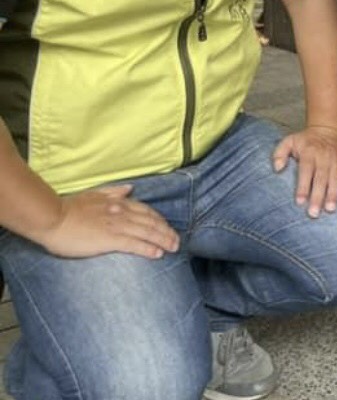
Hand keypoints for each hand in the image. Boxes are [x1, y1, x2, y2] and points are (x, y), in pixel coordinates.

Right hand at [36, 185, 179, 259]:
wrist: (52, 217)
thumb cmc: (69, 208)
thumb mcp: (94, 194)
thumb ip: (113, 192)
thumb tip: (129, 189)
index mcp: (119, 203)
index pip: (146, 211)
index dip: (160, 220)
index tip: (168, 227)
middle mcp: (122, 213)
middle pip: (151, 222)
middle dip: (167, 232)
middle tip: (177, 241)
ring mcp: (117, 226)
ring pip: (147, 233)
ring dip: (163, 240)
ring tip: (173, 248)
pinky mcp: (109, 239)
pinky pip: (134, 244)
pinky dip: (148, 248)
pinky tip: (157, 254)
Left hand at [273, 126, 336, 217]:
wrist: (328, 127)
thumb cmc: (306, 140)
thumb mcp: (289, 141)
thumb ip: (279, 154)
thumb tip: (277, 168)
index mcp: (308, 152)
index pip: (306, 171)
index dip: (303, 187)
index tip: (300, 202)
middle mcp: (324, 157)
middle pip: (321, 178)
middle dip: (318, 196)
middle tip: (314, 213)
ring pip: (335, 178)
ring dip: (334, 194)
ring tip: (331, 209)